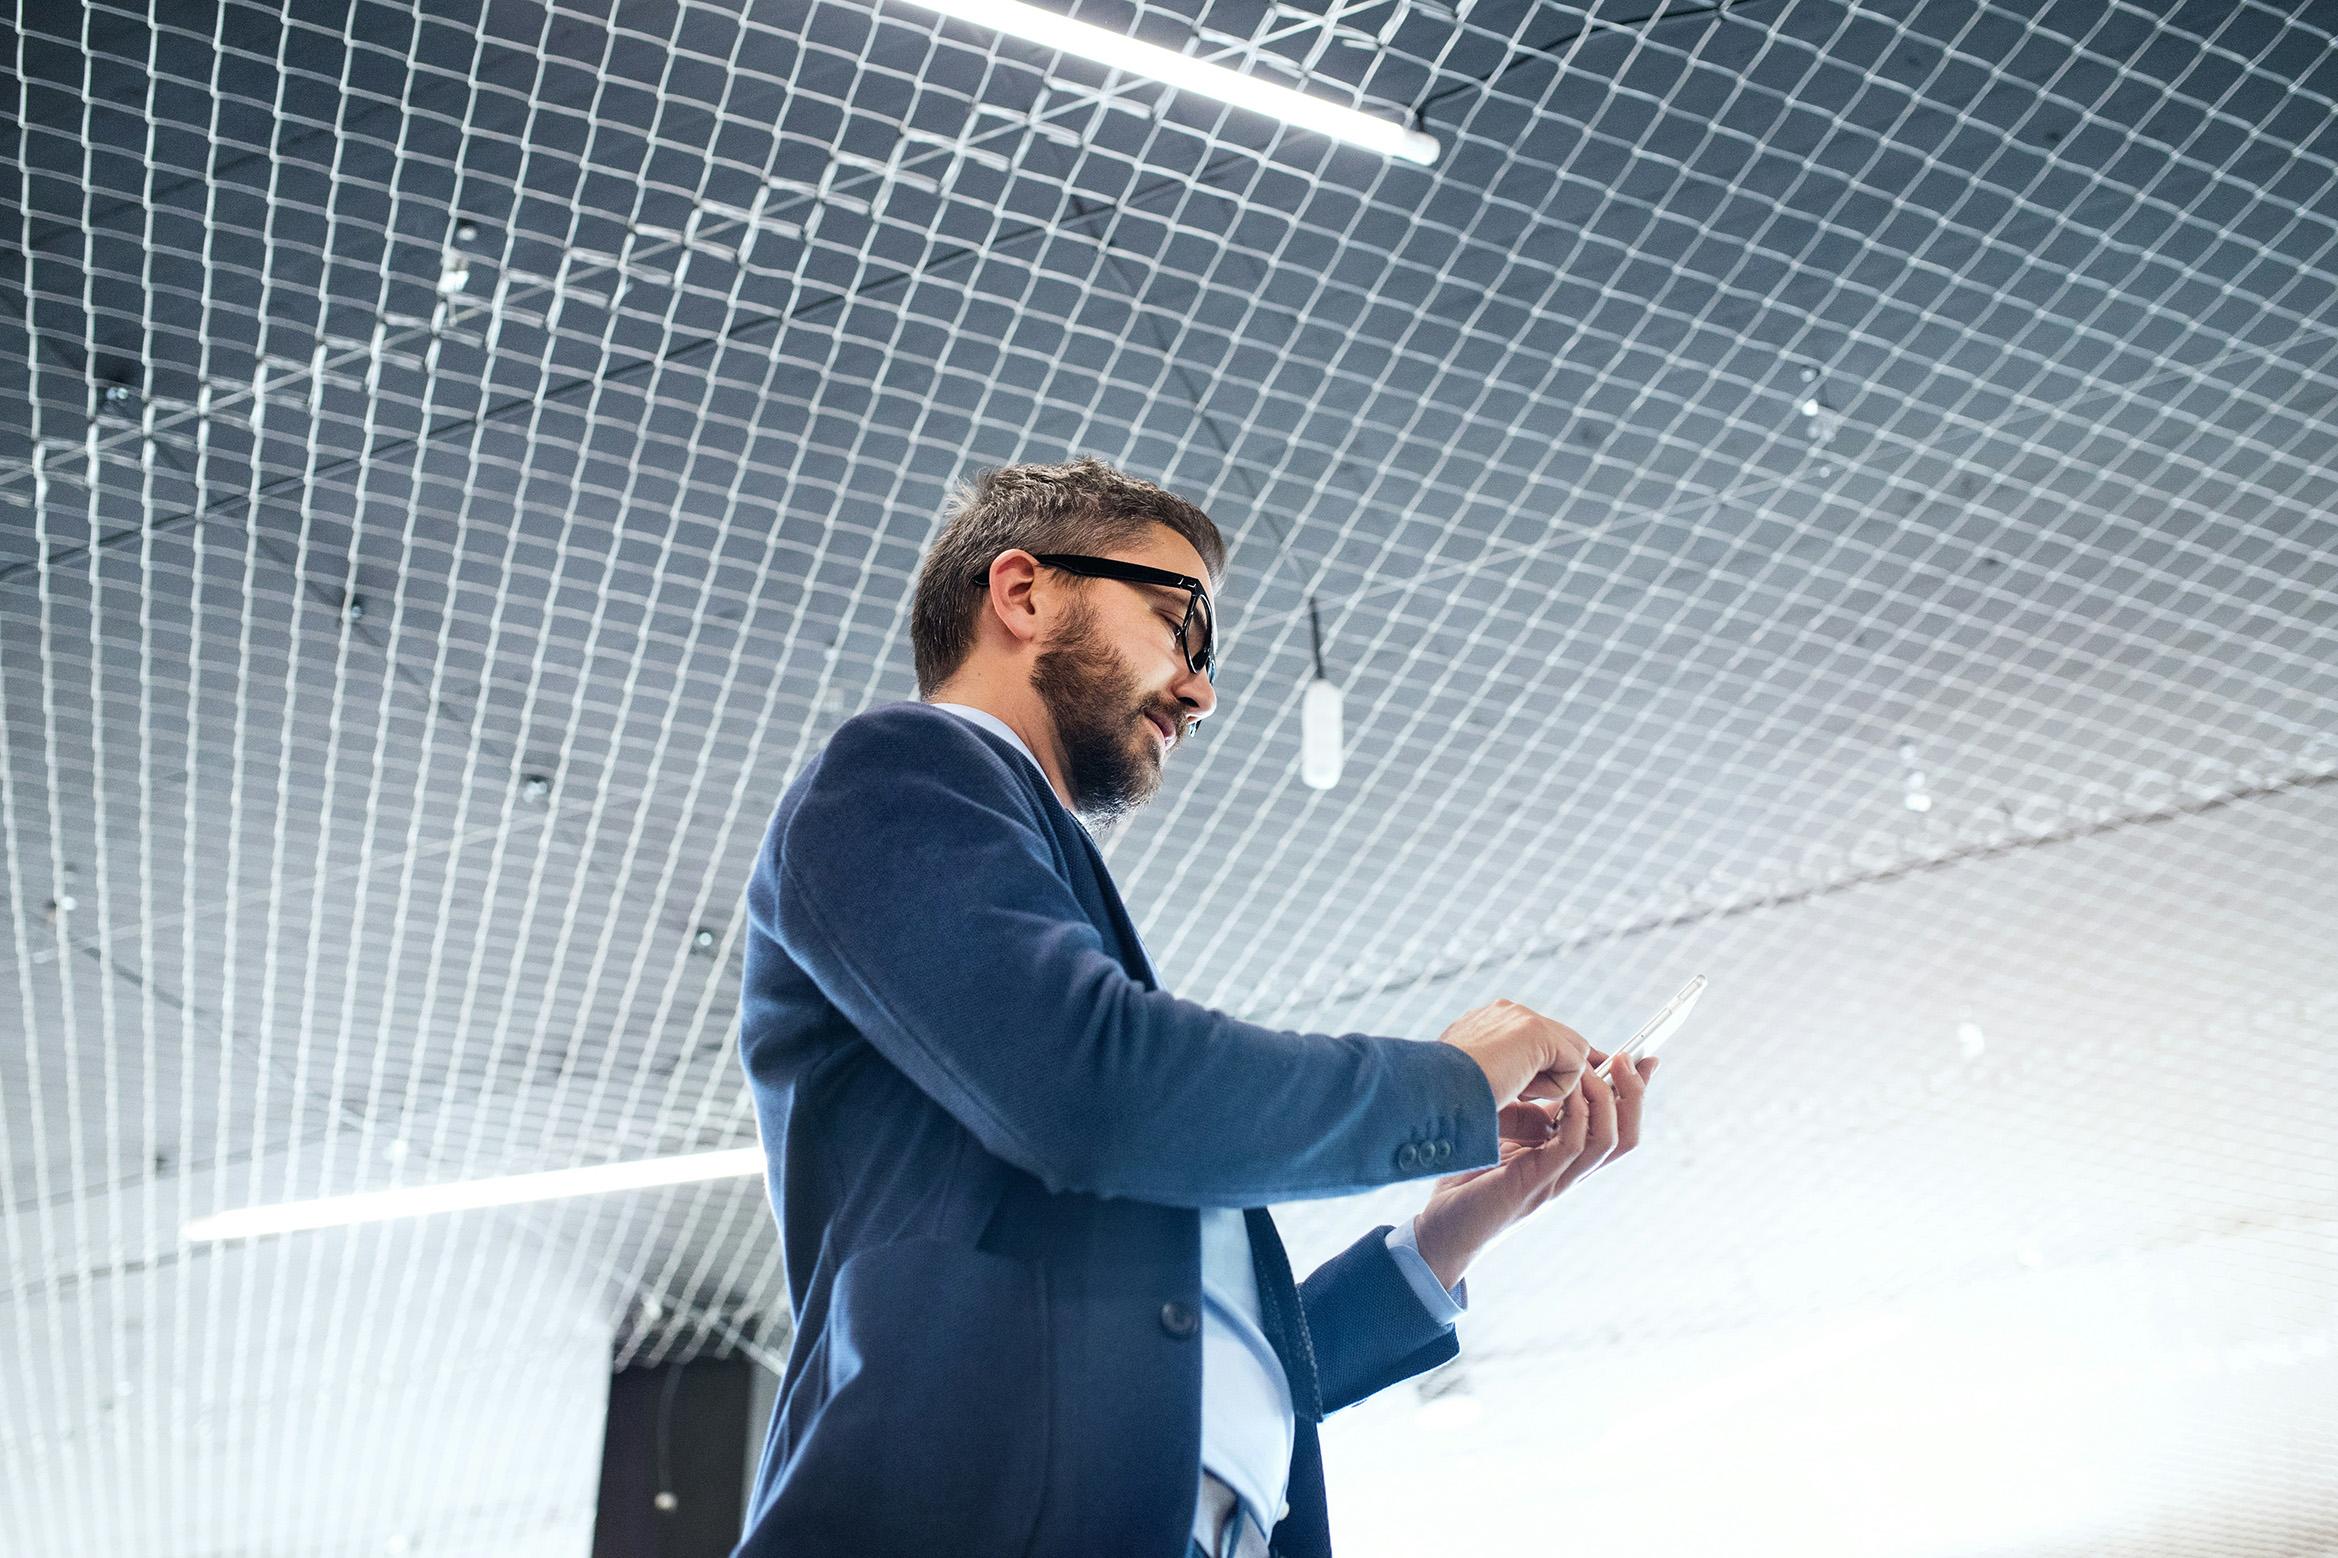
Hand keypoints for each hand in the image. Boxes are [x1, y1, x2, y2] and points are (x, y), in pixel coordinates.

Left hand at [1411, 1049, 1658, 1289]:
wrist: (1441, 1224)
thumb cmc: (1469, 1176)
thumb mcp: (1508, 1132)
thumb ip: (1534, 1112)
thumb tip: (1549, 1073)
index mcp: (1567, 1158)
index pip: (1617, 1126)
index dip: (1637, 1094)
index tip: (1647, 1058)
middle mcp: (1569, 1170)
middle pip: (1626, 1135)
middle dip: (1634, 1093)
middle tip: (1624, 1057)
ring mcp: (1555, 1180)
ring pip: (1610, 1141)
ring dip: (1609, 1100)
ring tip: (1597, 1068)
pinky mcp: (1534, 1184)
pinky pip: (1573, 1147)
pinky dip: (1578, 1116)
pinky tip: (1567, 1093)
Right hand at [1436, 999, 1591, 1110]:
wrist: (1430, 1093)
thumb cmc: (1449, 1107)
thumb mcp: (1489, 1104)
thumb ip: (1521, 1108)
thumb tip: (1549, 1125)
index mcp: (1488, 1025)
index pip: (1539, 1043)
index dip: (1550, 1071)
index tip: (1545, 1097)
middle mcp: (1505, 1013)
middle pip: (1562, 1043)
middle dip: (1562, 1075)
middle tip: (1534, 1102)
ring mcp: (1521, 1017)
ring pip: (1571, 1053)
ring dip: (1551, 1084)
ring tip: (1514, 1092)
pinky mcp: (1536, 1030)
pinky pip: (1574, 1064)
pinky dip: (1554, 1088)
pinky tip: (1519, 1088)